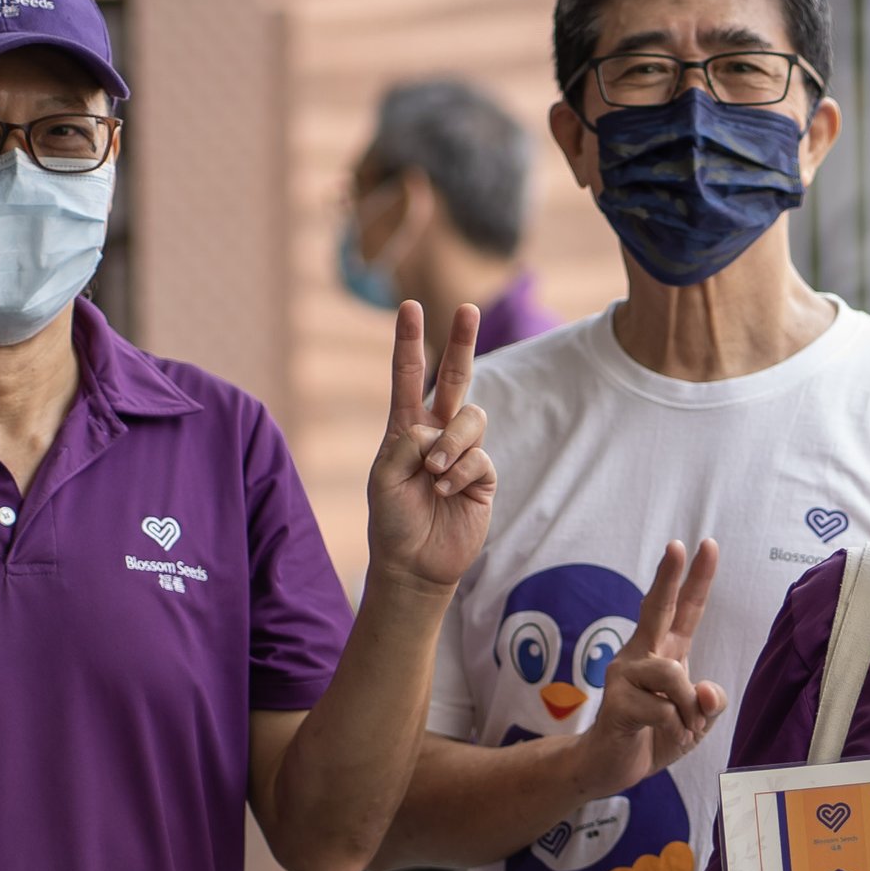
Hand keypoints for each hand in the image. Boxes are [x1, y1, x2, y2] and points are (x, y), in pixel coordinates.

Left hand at [367, 301, 494, 592]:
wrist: (414, 564)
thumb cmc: (392, 520)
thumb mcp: (385, 474)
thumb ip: (409, 442)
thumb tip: (443, 429)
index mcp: (405, 428)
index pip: (408, 377)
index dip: (408, 343)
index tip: (409, 307)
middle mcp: (437, 434)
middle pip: (454, 378)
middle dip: (462, 342)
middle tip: (468, 307)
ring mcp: (463, 454)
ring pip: (471, 418)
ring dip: (452, 444)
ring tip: (435, 474)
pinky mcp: (483, 477)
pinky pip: (480, 457)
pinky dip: (461, 472)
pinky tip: (447, 492)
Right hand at [573, 539, 728, 799]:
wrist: (614, 766)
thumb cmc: (656, 734)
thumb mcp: (698, 721)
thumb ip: (710, 702)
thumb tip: (706, 690)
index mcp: (666, 650)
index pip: (685, 609)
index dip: (697, 578)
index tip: (707, 544)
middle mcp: (642, 653)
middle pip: (657, 608)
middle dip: (668, 576)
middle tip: (677, 545)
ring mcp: (624, 675)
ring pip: (672, 674)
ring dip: (689, 708)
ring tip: (684, 728)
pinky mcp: (616, 702)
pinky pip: (663, 710)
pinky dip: (675, 729)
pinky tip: (662, 736)